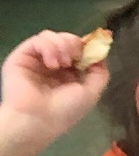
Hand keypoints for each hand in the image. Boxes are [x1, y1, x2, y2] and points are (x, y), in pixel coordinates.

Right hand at [0, 32, 110, 155]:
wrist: (38, 119)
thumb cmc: (65, 110)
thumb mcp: (92, 92)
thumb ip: (99, 72)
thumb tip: (101, 53)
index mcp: (69, 72)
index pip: (79, 49)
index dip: (89, 44)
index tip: (99, 40)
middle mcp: (53, 64)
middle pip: (67, 39)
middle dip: (75, 44)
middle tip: (74, 59)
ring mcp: (37, 59)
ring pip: (52, 36)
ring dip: (63, 46)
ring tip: (63, 64)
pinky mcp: (22, 56)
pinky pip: (38, 40)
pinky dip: (49, 47)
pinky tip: (52, 64)